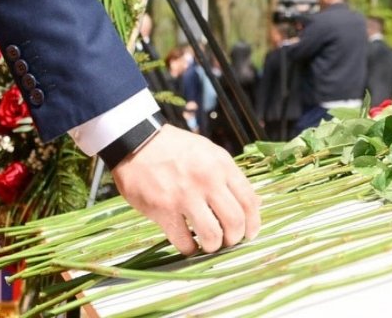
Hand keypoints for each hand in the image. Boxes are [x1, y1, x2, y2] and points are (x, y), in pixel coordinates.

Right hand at [112, 125, 261, 255]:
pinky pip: (184, 241)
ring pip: (212, 235)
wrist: (137, 142)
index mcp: (221, 166)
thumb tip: (254, 203)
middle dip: (235, 238)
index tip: (250, 234)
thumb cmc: (176, 148)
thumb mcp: (209, 152)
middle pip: (235, 221)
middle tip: (228, 241)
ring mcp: (184, 196)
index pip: (249, 201)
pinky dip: (189, 248)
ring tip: (209, 244)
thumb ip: (230, 176)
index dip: (253, 223)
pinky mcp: (163, 210)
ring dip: (213, 246)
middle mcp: (207, 181)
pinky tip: (188, 244)